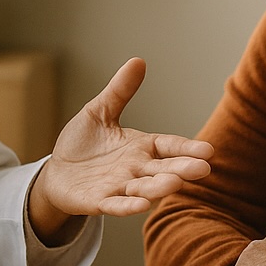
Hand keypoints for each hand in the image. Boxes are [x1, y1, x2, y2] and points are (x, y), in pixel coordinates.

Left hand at [29, 58, 213, 241]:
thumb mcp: (99, 112)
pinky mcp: (99, 202)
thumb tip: (138, 60)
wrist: (57, 173)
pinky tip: (141, 204)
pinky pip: (116, 205)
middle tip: (203, 169)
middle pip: (163, 170)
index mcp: (141, 147)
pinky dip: (128, 206)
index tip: (208, 151)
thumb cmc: (82, 144)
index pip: (169, 146)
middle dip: (182, 170)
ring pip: (144, 189)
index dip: (187, 149)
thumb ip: (120, 91)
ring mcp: (119, 187)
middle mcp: (136, 169)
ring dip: (158, 188)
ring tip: (174, 183)